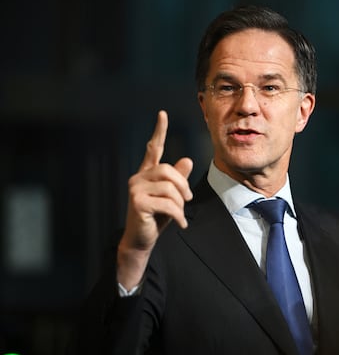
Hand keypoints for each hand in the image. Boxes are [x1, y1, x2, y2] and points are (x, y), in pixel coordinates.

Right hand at [117, 111, 192, 288]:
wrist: (141, 240)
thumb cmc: (156, 218)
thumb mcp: (172, 197)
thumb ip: (178, 180)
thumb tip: (186, 160)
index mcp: (147, 173)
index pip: (153, 148)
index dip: (159, 131)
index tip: (162, 114)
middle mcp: (138, 177)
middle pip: (168, 170)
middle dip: (183, 186)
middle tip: (187, 201)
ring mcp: (135, 189)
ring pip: (170, 188)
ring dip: (180, 204)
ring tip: (179, 215)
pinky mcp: (137, 202)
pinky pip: (168, 203)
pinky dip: (178, 215)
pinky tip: (180, 224)